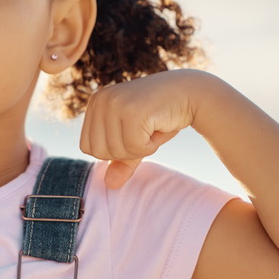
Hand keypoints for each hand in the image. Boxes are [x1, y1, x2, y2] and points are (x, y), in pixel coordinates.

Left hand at [79, 69, 203, 187]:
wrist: (191, 94)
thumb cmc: (161, 116)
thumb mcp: (136, 140)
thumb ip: (121, 161)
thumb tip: (109, 185)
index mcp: (95, 102)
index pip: (88, 147)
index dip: (114, 151)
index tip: (133, 133)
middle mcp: (100, 99)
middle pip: (98, 152)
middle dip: (125, 152)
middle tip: (144, 132)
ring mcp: (114, 103)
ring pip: (116, 152)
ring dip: (140, 148)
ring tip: (151, 127)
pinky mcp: (131, 111)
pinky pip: (135, 148)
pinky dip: (150, 146)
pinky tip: (158, 127)